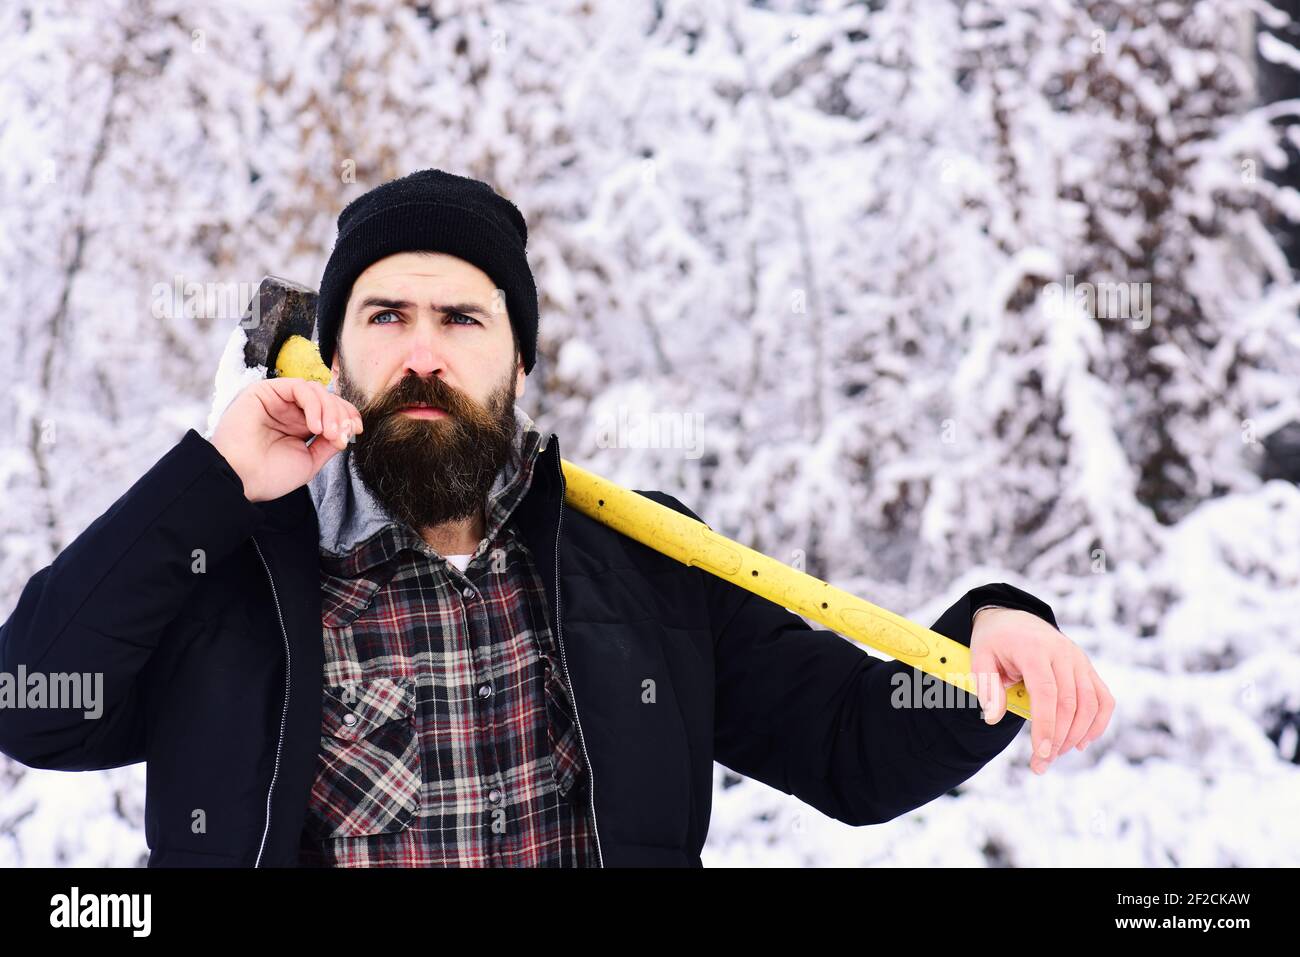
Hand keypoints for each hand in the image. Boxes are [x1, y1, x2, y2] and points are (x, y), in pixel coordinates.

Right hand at [209, 378, 362, 502]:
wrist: (240, 479)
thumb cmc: (269, 475)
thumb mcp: (310, 461)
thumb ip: (328, 444)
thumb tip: (348, 431)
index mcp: (298, 426)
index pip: (330, 411)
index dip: (347, 417)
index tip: (356, 431)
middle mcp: (288, 410)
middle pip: (327, 399)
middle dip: (342, 415)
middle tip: (343, 435)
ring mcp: (277, 400)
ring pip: (316, 391)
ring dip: (330, 411)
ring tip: (328, 433)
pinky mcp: (265, 391)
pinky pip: (299, 387)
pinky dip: (314, 404)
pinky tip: (315, 426)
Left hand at [969, 607, 1113, 774]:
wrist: (1013, 618)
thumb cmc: (995, 641)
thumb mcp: (979, 656)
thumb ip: (986, 686)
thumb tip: (992, 719)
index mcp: (1034, 649)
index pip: (1046, 692)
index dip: (1046, 725)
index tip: (1042, 753)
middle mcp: (1062, 653)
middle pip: (1070, 703)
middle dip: (1059, 738)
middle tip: (1042, 763)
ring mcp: (1079, 660)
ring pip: (1090, 703)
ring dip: (1077, 735)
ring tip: (1056, 754)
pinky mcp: (1087, 668)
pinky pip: (1103, 698)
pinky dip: (1098, 722)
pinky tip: (1081, 742)